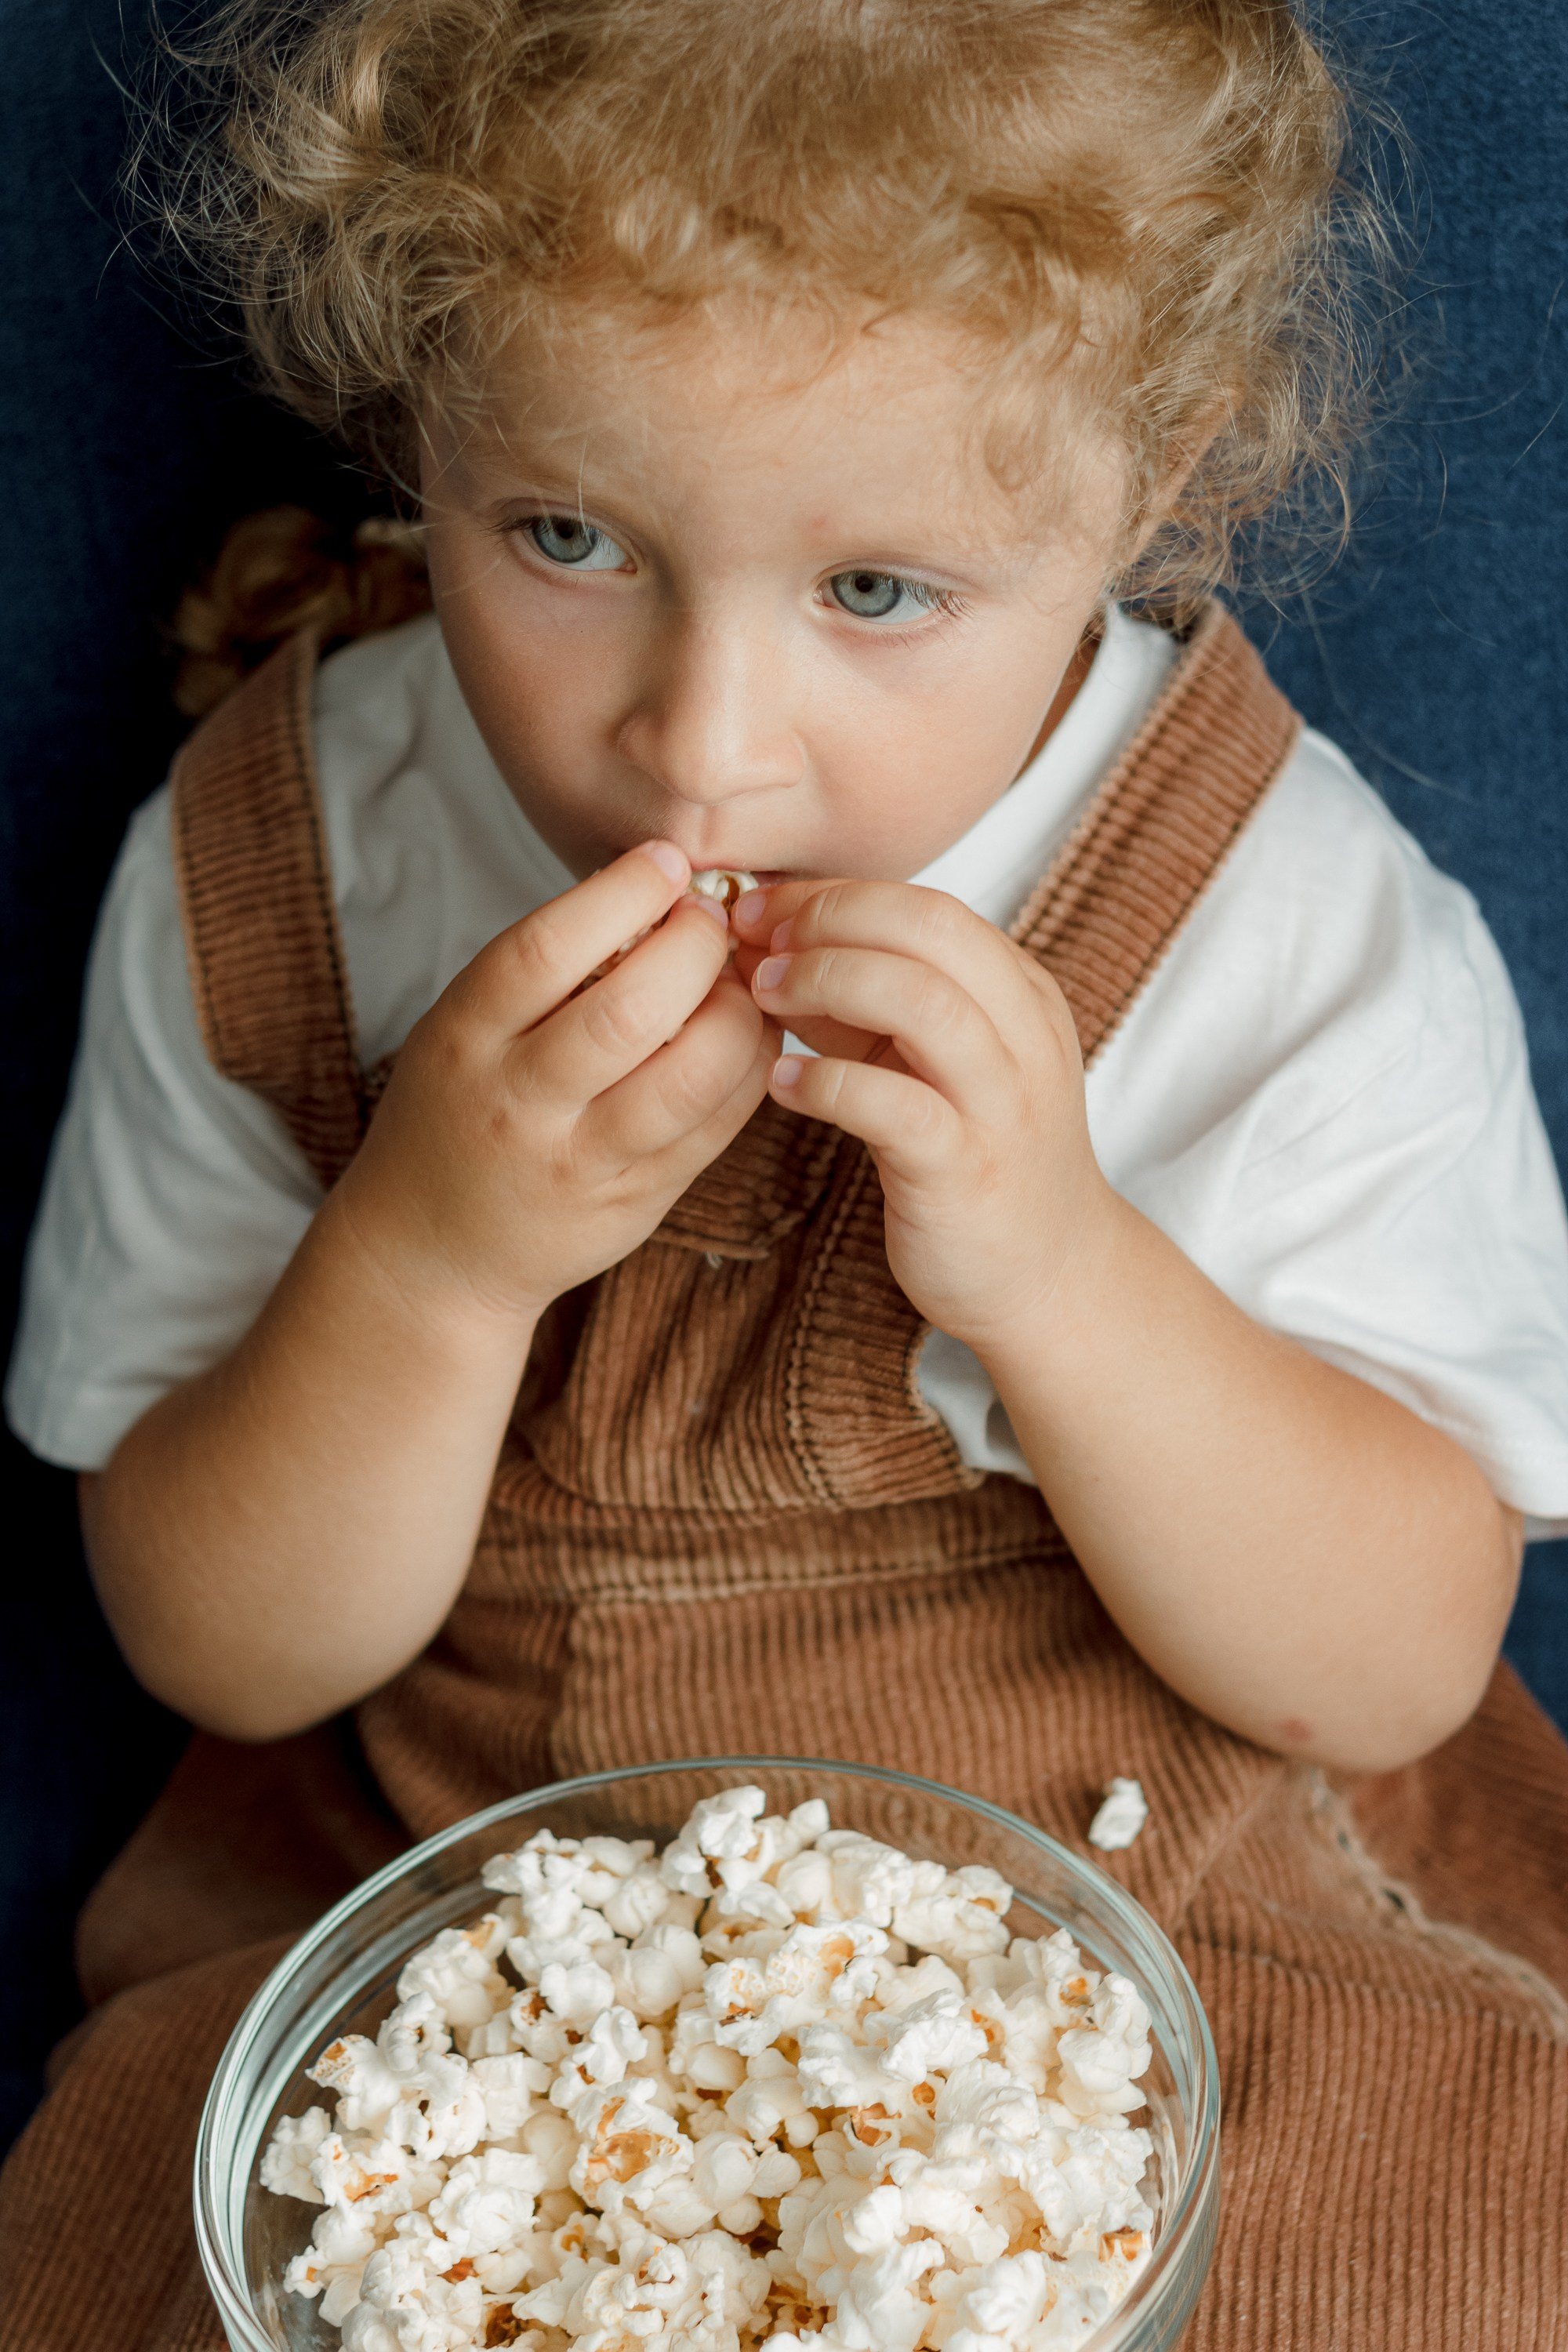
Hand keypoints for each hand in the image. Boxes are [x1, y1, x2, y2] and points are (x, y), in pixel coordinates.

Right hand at [337, 842, 775, 1327]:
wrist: (430, 1250)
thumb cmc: (458, 1111)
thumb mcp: (464, 1027)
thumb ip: (544, 970)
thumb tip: (660, 888)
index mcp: (465, 1038)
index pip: (546, 949)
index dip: (623, 894)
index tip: (666, 863)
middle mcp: (519, 1103)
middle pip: (631, 1011)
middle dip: (695, 948)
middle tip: (712, 923)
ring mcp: (581, 1162)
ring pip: (690, 1078)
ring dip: (738, 1013)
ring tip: (738, 982)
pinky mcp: (635, 1204)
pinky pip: (716, 1128)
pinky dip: (749, 1068)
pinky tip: (748, 1036)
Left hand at [733, 879, 1113, 1351]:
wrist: (1045, 1274)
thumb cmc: (970, 1154)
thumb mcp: (926, 1060)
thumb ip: (860, 1001)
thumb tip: (763, 942)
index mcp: (1020, 993)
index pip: (927, 905)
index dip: (833, 895)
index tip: (758, 910)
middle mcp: (1024, 1035)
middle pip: (931, 928)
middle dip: (829, 920)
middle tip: (755, 945)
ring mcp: (1002, 1103)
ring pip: (923, 1003)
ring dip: (826, 982)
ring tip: (763, 996)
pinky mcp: (966, 1170)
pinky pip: (895, 1107)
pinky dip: (828, 1082)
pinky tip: (783, 1082)